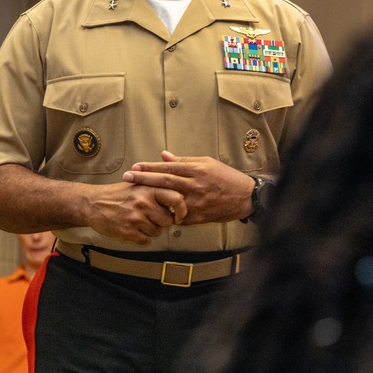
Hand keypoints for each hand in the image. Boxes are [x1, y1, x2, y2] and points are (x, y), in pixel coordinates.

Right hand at [82, 180, 186, 244]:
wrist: (93, 204)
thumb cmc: (116, 195)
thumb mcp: (137, 184)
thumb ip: (156, 189)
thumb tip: (179, 197)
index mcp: (148, 189)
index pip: (176, 199)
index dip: (181, 209)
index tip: (179, 215)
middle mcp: (144, 203)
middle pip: (168, 220)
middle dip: (162, 222)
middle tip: (151, 217)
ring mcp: (136, 218)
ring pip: (157, 232)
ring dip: (151, 230)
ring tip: (138, 221)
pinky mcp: (129, 232)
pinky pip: (146, 241)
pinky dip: (141, 238)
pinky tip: (133, 229)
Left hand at [122, 150, 253, 223]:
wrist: (245, 197)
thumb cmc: (225, 177)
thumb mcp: (206, 163)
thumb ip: (184, 161)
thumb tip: (163, 156)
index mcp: (196, 170)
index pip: (168, 167)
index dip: (150, 167)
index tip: (135, 167)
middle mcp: (195, 185)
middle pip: (164, 181)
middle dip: (144, 179)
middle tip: (127, 177)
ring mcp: (197, 202)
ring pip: (169, 200)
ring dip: (152, 198)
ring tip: (136, 196)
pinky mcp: (199, 216)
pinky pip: (179, 216)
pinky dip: (167, 214)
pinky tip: (154, 212)